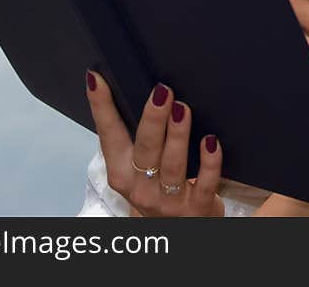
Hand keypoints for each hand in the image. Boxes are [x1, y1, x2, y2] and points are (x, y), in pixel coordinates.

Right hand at [86, 72, 224, 216]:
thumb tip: (145, 89)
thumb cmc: (157, 187)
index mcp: (121, 172)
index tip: (97, 79)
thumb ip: (138, 135)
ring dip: (177, 135)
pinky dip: (209, 162)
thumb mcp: (138, 167)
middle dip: (153, 119)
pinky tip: (211, 141)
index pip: (109, 135)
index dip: (102, 108)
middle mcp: (140, 188)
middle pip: (144, 149)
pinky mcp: (197, 208)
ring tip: (183, 109)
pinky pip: (204, 184)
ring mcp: (168, 200)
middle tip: (162, 91)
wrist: (178, 229)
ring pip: (172, 166)